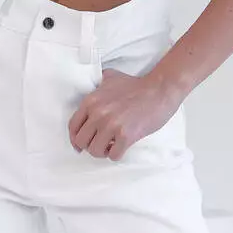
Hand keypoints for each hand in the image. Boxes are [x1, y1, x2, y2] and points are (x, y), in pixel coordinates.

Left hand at [67, 68, 181, 160]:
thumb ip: (97, 84)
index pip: (73, 126)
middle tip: (100, 143)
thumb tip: (92, 86)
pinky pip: (113, 155)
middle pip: (81, 142)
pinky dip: (116, 154)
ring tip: (111, 146)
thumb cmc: (136, 85)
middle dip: (89, 145)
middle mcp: (98, 113)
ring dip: (102, 152)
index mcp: (91, 101)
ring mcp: (112, 125)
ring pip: (95, 151)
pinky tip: (121, 147)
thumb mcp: (111, 77)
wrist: (159, 90)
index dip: (75, 138)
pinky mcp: (126, 135)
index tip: (81, 144)